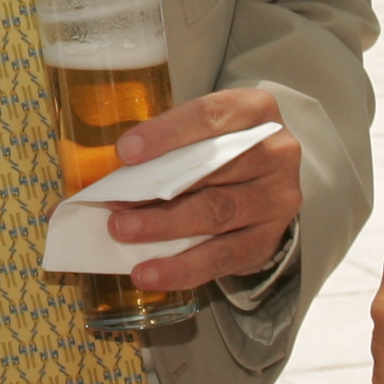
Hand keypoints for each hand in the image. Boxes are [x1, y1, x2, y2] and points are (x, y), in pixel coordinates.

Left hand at [104, 86, 300, 288]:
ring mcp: (276, 198)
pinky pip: (223, 257)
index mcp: (255, 111)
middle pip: (214, 169)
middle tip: (115, 204)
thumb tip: (106, 176)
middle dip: (159, 189)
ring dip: (165, 226)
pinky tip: (150, 272)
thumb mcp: (200, 133)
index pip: (210, 116)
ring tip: (124, 233)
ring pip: (218, 213)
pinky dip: (182, 267)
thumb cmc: (219, 151)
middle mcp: (276, 152)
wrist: (263, 183)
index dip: (166, 134)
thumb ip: (165, 147)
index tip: (126, 152)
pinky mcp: (268, 239)